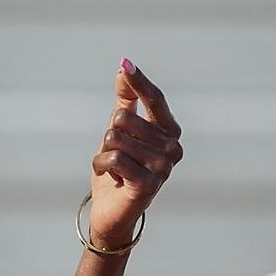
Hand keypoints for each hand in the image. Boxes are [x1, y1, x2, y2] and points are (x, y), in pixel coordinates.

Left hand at [87, 59, 183, 251]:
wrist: (112, 211)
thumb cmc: (118, 169)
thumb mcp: (121, 131)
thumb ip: (125, 101)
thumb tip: (124, 66)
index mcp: (169, 132)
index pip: (155, 100)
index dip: (138, 82)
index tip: (124, 64)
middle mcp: (173, 148)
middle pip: (124, 118)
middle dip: (109, 136)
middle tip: (118, 157)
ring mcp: (164, 167)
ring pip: (115, 137)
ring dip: (104, 154)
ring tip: (114, 169)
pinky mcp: (149, 185)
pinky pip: (114, 158)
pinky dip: (102, 166)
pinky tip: (112, 178)